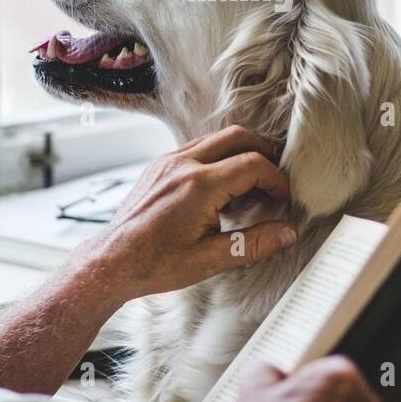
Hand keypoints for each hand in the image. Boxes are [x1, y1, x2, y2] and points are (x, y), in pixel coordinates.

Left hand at [87, 126, 295, 298]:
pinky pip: (197, 147)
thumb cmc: (155, 264)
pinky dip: (218, 157)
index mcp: (199, 186)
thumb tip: (288, 233)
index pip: (253, 164)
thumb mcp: (210, 259)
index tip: (283, 198)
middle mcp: (183, 164)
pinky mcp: (160, 165)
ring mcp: (168, 161)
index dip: (276, 179)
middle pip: (238, 137)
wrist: (112, 262)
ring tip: (251, 184)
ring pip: (216, 138)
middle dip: (264, 153)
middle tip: (274, 180)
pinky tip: (222, 187)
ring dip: (240, 153)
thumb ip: (254, 243)